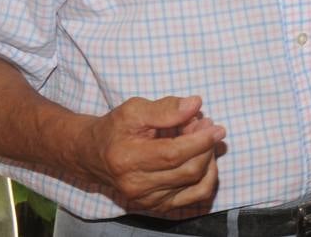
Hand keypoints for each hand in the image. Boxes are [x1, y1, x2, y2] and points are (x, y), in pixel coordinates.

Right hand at [81, 95, 224, 214]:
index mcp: (128, 160)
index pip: (174, 154)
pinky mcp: (157, 206)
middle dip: (205, 146)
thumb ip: (165, 108)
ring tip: (203, 138)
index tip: (216, 127)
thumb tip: (195, 104)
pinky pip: (195, 196)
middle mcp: (136, 186)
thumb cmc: (115, 129)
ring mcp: (147, 200)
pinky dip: (207, 177)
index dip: (200, 140)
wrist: (94, 156)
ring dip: (208, 158)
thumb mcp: (134, 110)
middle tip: (206, 124)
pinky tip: (204, 158)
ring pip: (195, 183)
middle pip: (188, 170)